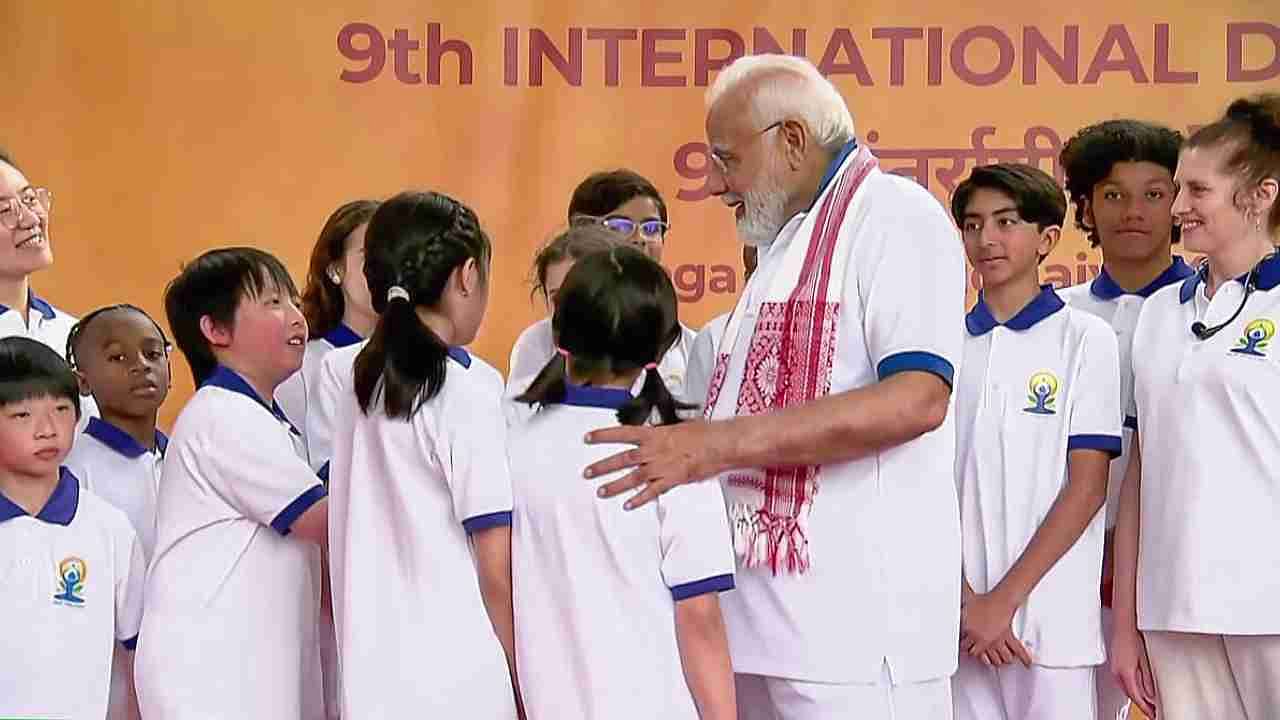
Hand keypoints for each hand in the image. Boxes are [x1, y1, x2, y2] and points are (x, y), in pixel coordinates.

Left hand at [583, 420, 726, 509]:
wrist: (719, 444)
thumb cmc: (703, 433)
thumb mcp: (678, 427)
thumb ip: (663, 434)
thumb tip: (656, 435)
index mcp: (654, 434)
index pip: (622, 433)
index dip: (603, 435)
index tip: (588, 438)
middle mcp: (653, 451)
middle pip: (622, 459)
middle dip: (602, 467)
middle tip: (587, 473)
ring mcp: (661, 467)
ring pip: (632, 478)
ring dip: (615, 486)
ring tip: (601, 492)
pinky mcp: (671, 480)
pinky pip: (652, 492)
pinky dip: (639, 499)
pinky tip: (628, 505)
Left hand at [960, 590, 1027, 663]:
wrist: (999, 600)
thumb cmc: (983, 602)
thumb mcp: (965, 604)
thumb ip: (957, 608)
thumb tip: (948, 601)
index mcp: (972, 634)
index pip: (964, 648)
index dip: (963, 648)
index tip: (964, 649)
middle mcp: (985, 641)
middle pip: (981, 657)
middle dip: (979, 656)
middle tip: (980, 655)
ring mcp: (998, 641)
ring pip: (999, 658)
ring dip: (998, 660)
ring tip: (997, 660)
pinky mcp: (1009, 638)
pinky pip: (1018, 650)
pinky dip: (1024, 657)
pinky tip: (1026, 663)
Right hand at [1110, 623, 1157, 718]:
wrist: (1122, 627)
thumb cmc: (1132, 639)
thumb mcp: (1143, 662)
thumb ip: (1146, 680)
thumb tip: (1150, 694)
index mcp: (1126, 673)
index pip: (1136, 697)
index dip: (1145, 708)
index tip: (1153, 714)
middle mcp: (1118, 673)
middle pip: (1130, 695)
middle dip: (1141, 704)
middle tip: (1152, 712)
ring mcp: (1115, 670)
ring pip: (1126, 689)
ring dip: (1136, 697)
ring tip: (1146, 703)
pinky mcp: (1115, 666)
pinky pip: (1122, 683)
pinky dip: (1131, 689)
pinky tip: (1137, 690)